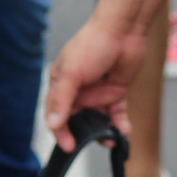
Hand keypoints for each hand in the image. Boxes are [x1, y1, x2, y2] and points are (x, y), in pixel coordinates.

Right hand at [45, 15, 150, 147]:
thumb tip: (52, 124)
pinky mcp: (116, 92)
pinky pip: (116, 114)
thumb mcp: (72, 73)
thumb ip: (61, 99)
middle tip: (94, 142)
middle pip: (77, 120)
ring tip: (112, 139)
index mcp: (61, 84)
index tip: (70, 146)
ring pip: (98, 120)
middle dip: (85, 134)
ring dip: (103, 132)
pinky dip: (119, 124)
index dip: (61, 132)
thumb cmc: (92, 44)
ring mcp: (97, 92)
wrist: (124, 30)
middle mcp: (78, 91)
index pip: (56, 114)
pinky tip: (124, 131)